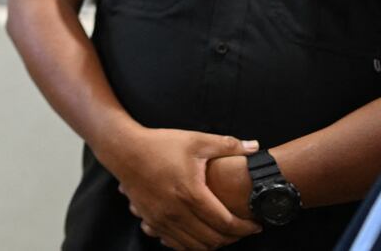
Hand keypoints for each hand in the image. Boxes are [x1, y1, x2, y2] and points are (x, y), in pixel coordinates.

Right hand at [106, 128, 261, 250]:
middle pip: (214, 240)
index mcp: (191, 193)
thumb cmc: (160, 144)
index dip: (246, 227)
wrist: (122, 150)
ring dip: (214, 243)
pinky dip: (193, 244)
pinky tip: (200, 233)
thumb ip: (227, 146)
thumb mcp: (195, 140)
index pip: (226, 223)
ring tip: (224, 232)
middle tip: (244, 229)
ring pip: (196, 246)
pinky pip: (177, 245)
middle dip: (234, 238)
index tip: (257, 224)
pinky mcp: (152, 222)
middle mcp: (176, 212)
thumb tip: (256, 147)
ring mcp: (162, 220)